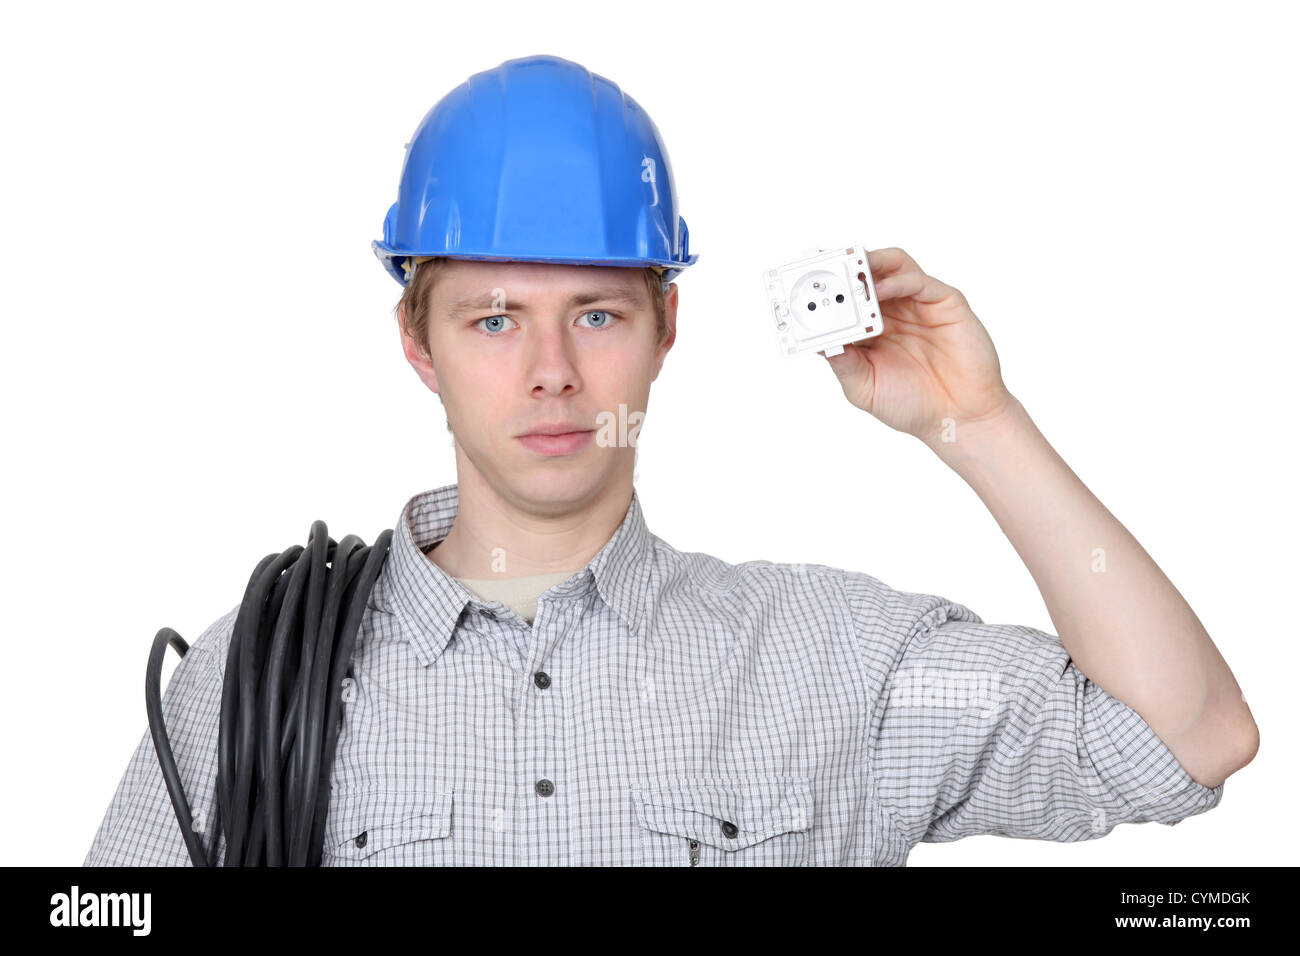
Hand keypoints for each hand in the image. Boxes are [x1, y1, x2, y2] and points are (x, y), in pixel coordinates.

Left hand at [823, 247, 1015, 444]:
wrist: (957, 418)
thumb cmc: (913, 405)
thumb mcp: (863, 387)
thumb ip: (842, 362)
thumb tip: (817, 339)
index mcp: (871, 331)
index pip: (845, 300)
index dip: (825, 290)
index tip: (800, 283)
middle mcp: (894, 312)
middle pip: (866, 276)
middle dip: (843, 269)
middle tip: (822, 266)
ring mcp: (918, 305)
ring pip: (892, 267)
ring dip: (869, 264)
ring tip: (849, 271)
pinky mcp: (945, 302)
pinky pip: (918, 280)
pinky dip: (896, 279)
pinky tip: (878, 289)